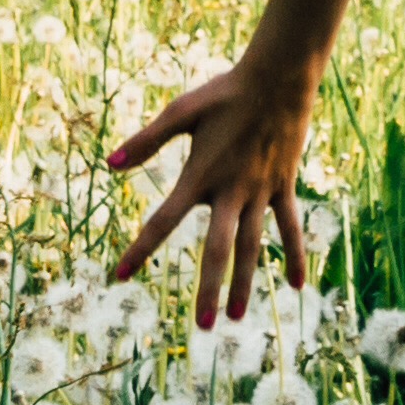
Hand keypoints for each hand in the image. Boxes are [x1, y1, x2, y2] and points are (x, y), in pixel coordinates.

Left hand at [107, 58, 320, 316]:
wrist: (279, 78)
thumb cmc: (225, 92)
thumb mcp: (180, 112)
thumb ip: (146, 141)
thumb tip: (109, 165)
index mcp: (200, 175)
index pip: (164, 219)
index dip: (141, 248)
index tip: (120, 276)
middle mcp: (232, 190)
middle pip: (219, 248)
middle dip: (210, 287)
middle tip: (203, 326)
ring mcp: (262, 191)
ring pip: (254, 246)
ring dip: (246, 282)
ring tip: (237, 318)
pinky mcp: (283, 185)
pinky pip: (290, 226)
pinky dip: (295, 255)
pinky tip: (296, 288)